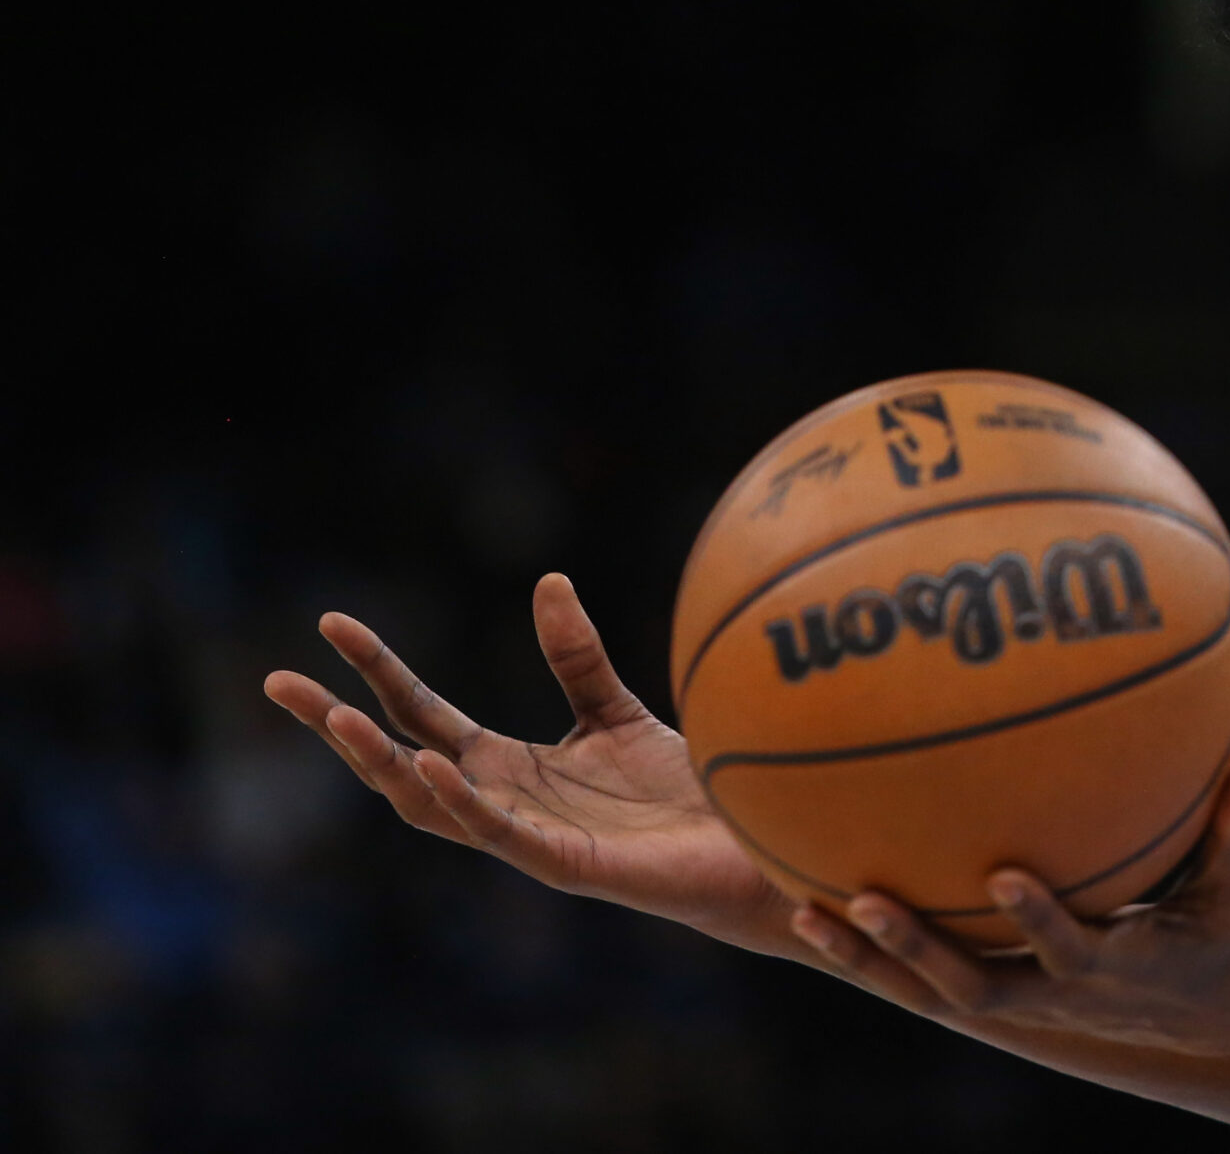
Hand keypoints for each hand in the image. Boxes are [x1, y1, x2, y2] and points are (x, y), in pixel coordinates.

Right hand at [264, 572, 800, 958]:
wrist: (737, 844)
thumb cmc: (674, 791)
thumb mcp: (612, 709)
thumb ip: (575, 656)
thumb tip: (547, 580)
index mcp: (504, 765)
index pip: (419, 712)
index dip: (375, 669)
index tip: (329, 623)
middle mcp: (499, 800)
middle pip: (397, 760)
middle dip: (337, 724)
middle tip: (278, 682)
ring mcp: (523, 836)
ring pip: (428, 803)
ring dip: (381, 764)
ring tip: (338, 718)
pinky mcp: (562, 863)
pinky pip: (497, 833)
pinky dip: (460, 801)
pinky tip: (432, 764)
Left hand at [789, 762, 1229, 1054]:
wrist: (1204, 1012)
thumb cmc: (1218, 932)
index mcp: (1114, 966)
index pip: (1069, 948)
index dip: (1036, 919)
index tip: (1000, 875)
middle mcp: (1056, 995)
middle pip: (975, 985)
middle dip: (919, 946)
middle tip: (869, 897)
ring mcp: (1021, 1001)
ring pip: (932, 994)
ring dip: (870, 958)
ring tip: (808, 911)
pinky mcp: (999, 994)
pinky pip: (924, 981)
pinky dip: (873, 955)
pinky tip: (818, 907)